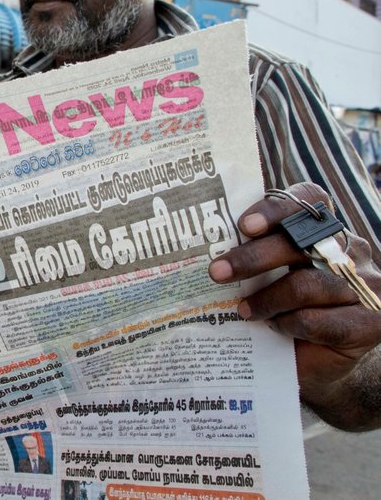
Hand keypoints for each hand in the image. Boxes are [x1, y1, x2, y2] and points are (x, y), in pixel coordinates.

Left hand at [209, 182, 380, 429]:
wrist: (315, 362)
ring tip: (243, 311)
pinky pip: (322, 319)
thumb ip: (250, 254)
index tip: (243, 225)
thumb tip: (198, 247)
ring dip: (268, 299)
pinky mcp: (371, 322)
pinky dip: (292, 324)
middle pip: (301, 241)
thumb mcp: (265, 278)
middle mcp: (349, 251)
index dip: (276, 208)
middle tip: (217, 272)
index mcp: (324, 230)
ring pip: (308, 284)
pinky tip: (277, 328)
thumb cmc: (283, 309)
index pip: (309, 200)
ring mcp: (365, 285)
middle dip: (253, 257)